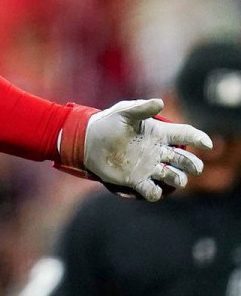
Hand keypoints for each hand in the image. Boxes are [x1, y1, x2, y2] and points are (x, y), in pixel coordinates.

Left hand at [83, 99, 211, 201]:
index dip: (199, 138)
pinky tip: (152, 189)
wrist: (87, 140)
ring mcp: (148, 166)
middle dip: (193, 164)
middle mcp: (157, 151)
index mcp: (158, 133)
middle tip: (195, 168)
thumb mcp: (124, 112)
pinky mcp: (135, 179)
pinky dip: (154, 193)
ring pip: (172, 176)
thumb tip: (161, 102)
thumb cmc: (107, 122)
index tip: (207, 144)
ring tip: (176, 177)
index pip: (185, 134)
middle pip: (184, 159)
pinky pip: (151, 190)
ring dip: (178, 178)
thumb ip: (142, 108)